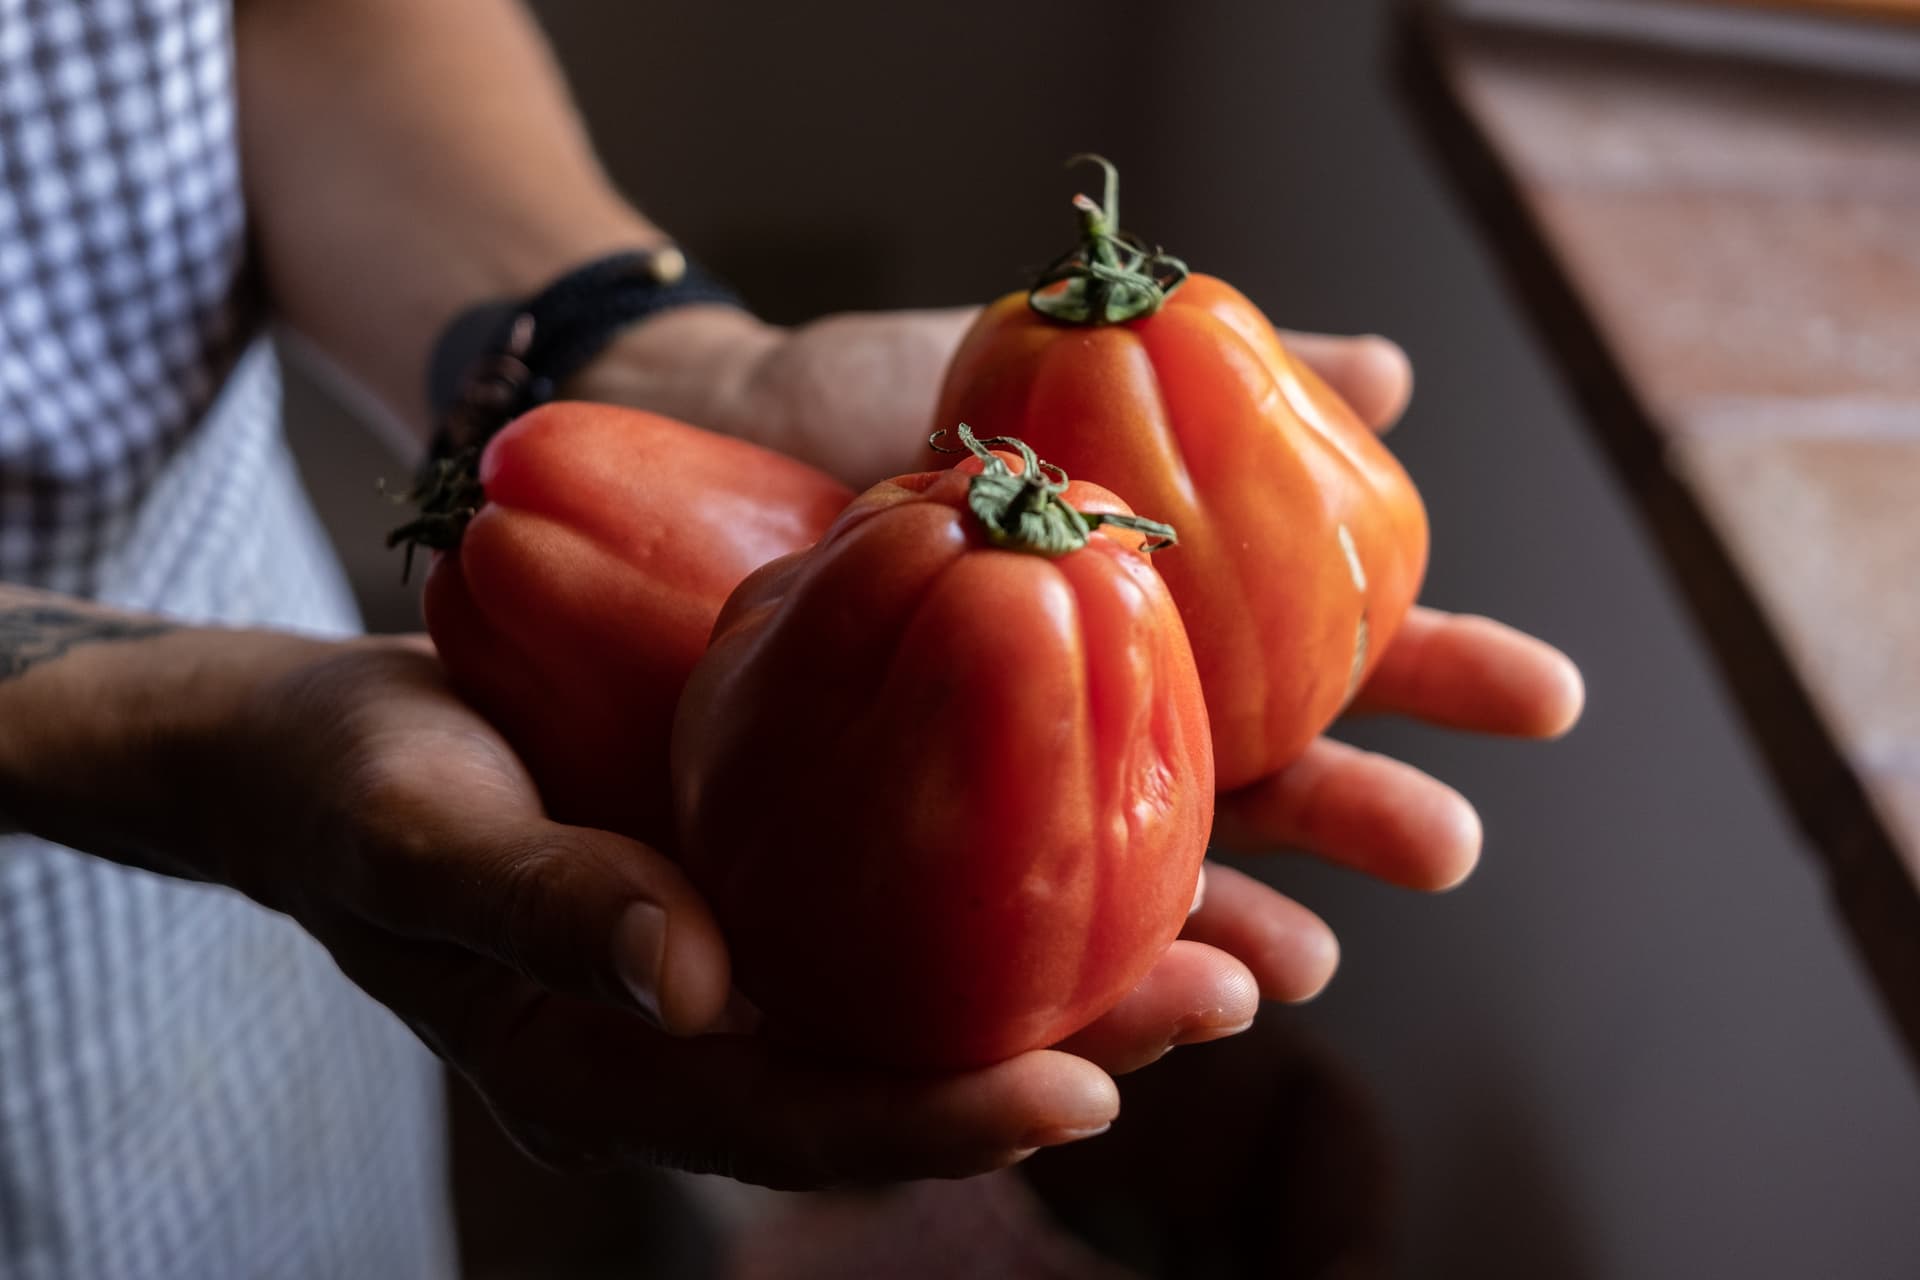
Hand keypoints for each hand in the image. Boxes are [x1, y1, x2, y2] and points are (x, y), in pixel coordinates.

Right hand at [198, 635, 1148, 1187]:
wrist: (322, 735)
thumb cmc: (344, 787)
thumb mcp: (418, 835)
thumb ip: (544, 909)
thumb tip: (694, 989)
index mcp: (622, 1064)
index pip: (800, 1120)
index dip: (941, 1118)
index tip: (1085, 1094)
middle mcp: (711, 1026)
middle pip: (906, 1065)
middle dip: (1071, 1045)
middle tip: (1232, 997)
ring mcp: (750, 946)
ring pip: (932, 979)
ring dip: (1080, 962)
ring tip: (1242, 932)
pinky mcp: (771, 856)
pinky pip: (907, 879)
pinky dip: (1013, 861)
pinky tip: (1123, 813)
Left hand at [574, 309, 1583, 1064]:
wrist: (647, 431)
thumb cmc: (841, 398)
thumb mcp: (1016, 363)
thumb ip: (1193, 375)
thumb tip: (1393, 367)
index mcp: (1135, 620)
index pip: (1307, 663)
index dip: (1421, 681)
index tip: (1542, 696)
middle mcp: (1071, 723)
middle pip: (1239, 790)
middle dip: (1349, 818)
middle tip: (1452, 840)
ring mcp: (970, 797)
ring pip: (1117, 888)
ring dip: (1218, 932)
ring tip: (1298, 967)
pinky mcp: (850, 860)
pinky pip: (949, 942)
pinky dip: (1035, 982)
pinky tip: (1110, 1028)